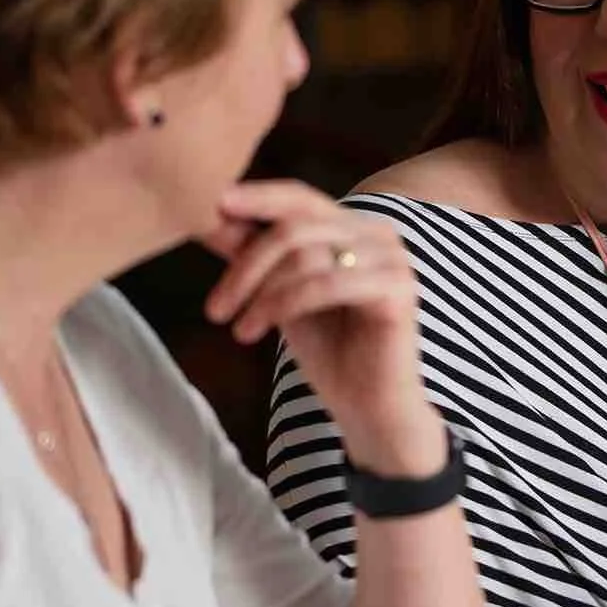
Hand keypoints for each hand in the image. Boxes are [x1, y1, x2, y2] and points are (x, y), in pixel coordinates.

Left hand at [201, 181, 440, 473]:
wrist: (370, 408)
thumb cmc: (330, 352)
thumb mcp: (279, 296)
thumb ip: (253, 255)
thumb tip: (209, 216)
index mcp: (354, 228)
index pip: (299, 198)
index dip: (255, 198)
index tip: (211, 206)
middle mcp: (378, 233)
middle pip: (294, 227)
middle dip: (245, 265)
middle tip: (214, 309)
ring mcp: (392, 259)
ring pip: (305, 255)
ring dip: (259, 293)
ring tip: (237, 329)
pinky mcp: (397, 289)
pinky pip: (325, 285)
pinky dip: (282, 306)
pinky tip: (257, 333)